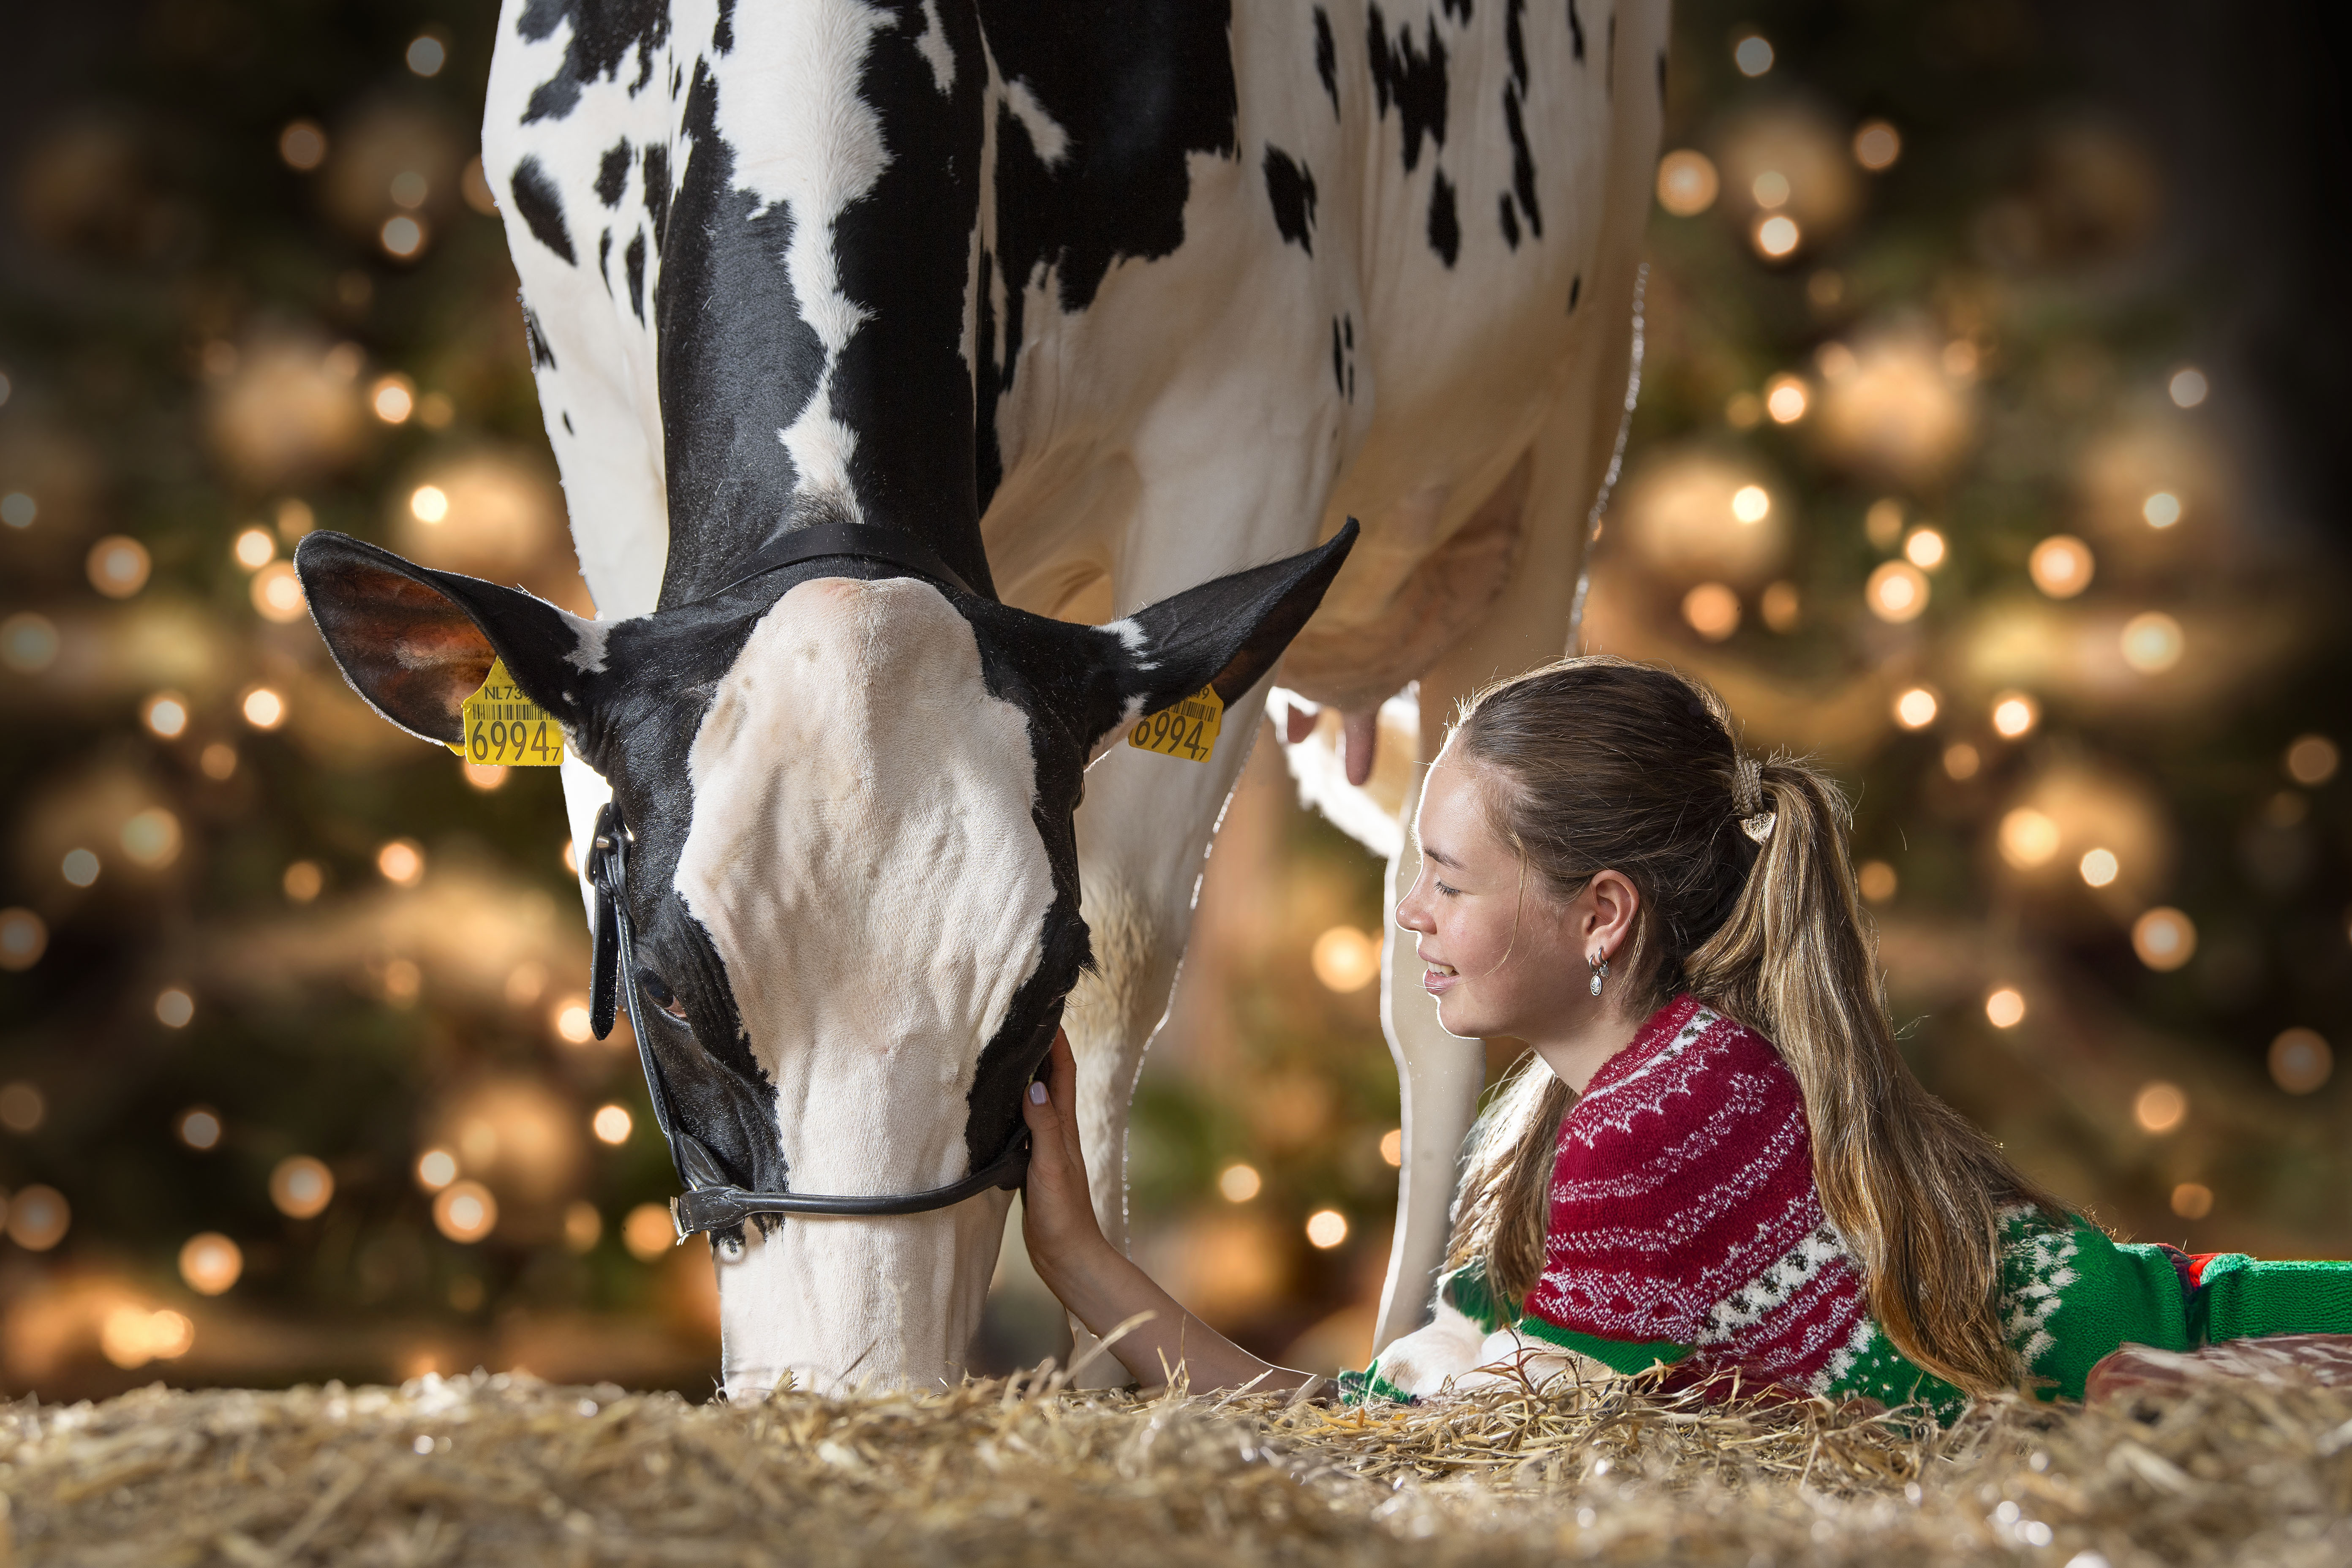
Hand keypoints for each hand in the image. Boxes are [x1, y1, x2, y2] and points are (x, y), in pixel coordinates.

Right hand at [1016, 1027, 1310, 1394]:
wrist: (1068, 1258)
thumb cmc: (1063, 1215)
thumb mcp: (1051, 1168)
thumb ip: (1044, 1128)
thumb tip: (1036, 1084)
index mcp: (1064, 1127)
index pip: (1062, 1071)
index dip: (1057, 1038)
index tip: (1046, 1005)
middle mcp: (1057, 1133)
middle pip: (1051, 1079)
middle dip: (1040, 1047)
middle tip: (1021, 1018)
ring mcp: (1046, 1150)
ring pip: (1037, 1101)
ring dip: (1026, 1075)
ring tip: (1005, 1052)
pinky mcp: (1033, 1168)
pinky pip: (1022, 1126)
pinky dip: (1013, 1108)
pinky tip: (997, 1108)